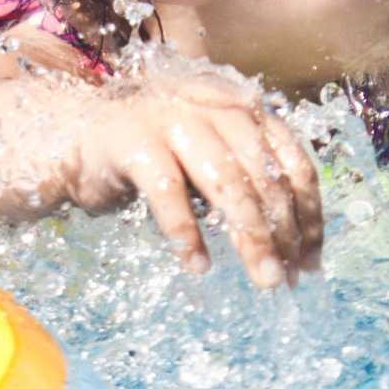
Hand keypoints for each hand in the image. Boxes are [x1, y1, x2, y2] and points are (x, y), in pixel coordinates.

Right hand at [67, 75, 322, 286]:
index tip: (311, 261)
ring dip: (251, 239)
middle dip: (284, 235)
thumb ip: (246, 179)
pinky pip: (170, 195)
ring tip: (263, 280)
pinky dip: (187, 234)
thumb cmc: (152, 152)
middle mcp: (216, 108)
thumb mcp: (209, 158)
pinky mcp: (136, 143)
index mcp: (243, 109)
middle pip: (266, 178)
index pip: (294, 163)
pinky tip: (197, 266)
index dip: (309, 215)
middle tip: (289, 280)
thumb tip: (293, 242)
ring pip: (229, 185)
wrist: (77, 132)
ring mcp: (175, 121)